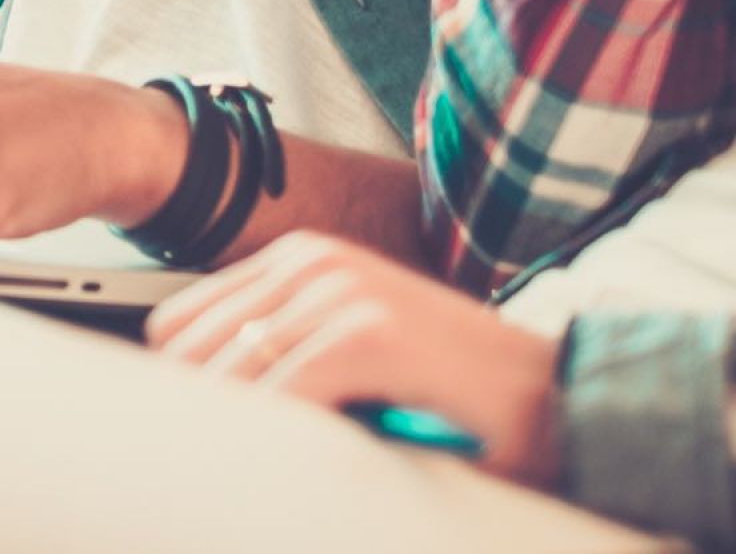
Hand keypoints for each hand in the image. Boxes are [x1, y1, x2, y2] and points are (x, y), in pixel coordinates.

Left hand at [147, 232, 562, 487]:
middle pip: (188, 348)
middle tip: (203, 466)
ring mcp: (341, 292)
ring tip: (244, 472)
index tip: (181, 439)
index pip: (180, 324)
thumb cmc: (450, 395)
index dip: (177, 387)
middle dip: (193, 410)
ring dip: (230, 430)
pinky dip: (277, 435)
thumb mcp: (346, 358)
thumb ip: (280, 357)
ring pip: (228, 372)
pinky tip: (293, 464)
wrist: (557, 401)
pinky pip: (280, 393)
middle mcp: (313, 263)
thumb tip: (189, 399)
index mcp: (299, 262)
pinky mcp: (367, 333)